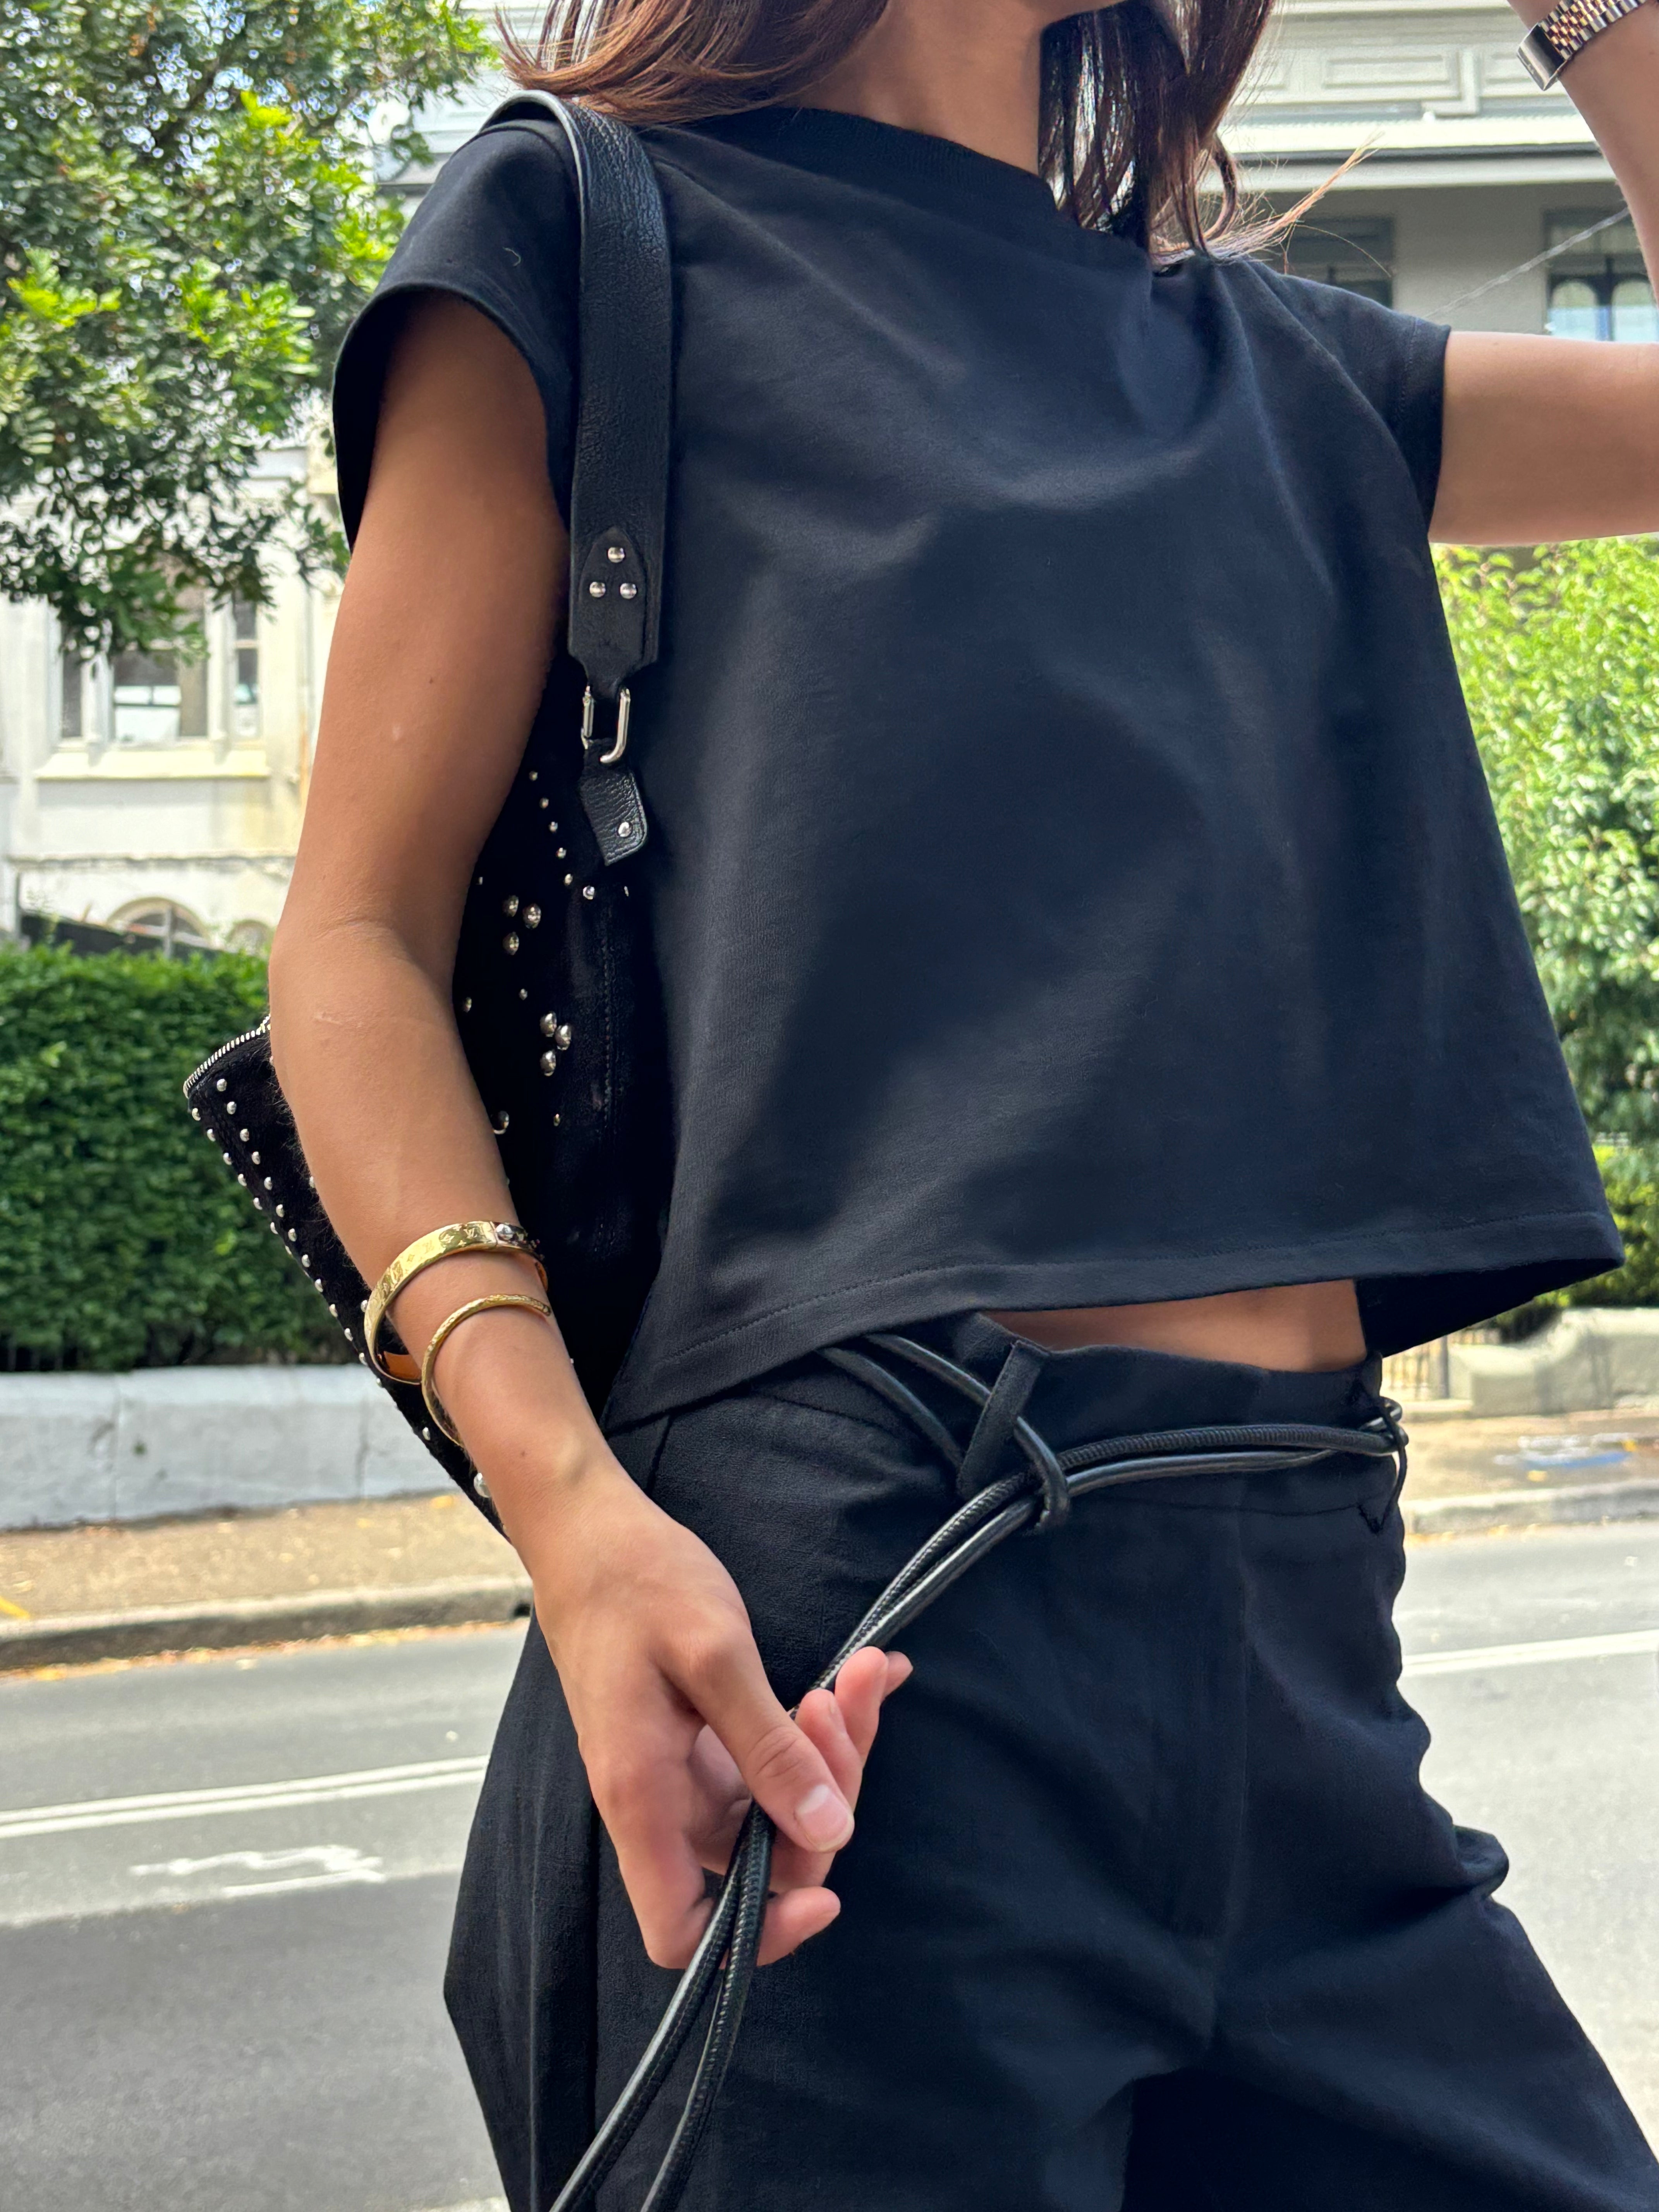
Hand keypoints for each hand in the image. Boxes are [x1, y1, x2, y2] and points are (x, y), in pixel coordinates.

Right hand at [523, 1456, 910, 1967]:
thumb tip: (828, 1831)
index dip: (759, 1934)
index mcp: (644, 1798)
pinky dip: (822, 1724)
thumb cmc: (635, 1581)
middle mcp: (662, 1801)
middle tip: (844, 1700)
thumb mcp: (713, 1654)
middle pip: (762, 1860)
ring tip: (858, 1672)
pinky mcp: (707, 1738)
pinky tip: (862, 1674)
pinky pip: (777, 1756)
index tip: (825, 1888)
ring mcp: (686, 1771)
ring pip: (781, 1802)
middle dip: (828, 1792)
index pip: (685, 1932)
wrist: (591, 1532)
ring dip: (834, 1748)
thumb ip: (769, 1748)